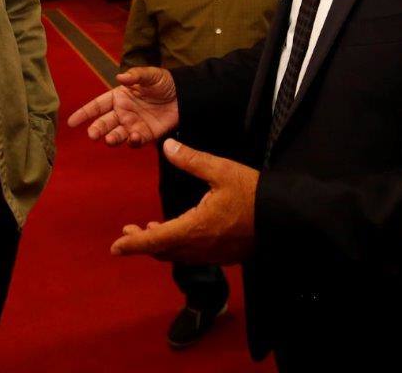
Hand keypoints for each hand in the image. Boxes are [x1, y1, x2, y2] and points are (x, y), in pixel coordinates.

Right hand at [67, 66, 178, 146]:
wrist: (185, 96)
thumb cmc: (164, 83)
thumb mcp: (151, 75)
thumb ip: (136, 76)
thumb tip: (120, 77)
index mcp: (119, 97)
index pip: (97, 105)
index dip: (84, 113)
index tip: (71, 122)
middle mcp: (122, 112)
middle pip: (104, 122)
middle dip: (97, 129)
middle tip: (92, 134)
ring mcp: (133, 124)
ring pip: (116, 134)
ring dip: (111, 138)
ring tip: (109, 139)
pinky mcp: (146, 134)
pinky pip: (135, 140)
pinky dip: (132, 141)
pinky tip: (133, 137)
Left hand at [111, 139, 257, 263]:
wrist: (285, 217)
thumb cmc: (254, 193)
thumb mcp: (221, 170)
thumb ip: (192, 160)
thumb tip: (167, 145)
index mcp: (195, 227)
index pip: (155, 241)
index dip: (133, 244)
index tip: (115, 247)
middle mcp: (200, 246)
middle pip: (163, 251)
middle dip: (142, 243)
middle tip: (127, 232)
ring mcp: (212, 254)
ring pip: (177, 255)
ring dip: (160, 244)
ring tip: (148, 230)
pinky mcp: (224, 255)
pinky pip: (193, 255)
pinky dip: (178, 246)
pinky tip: (178, 232)